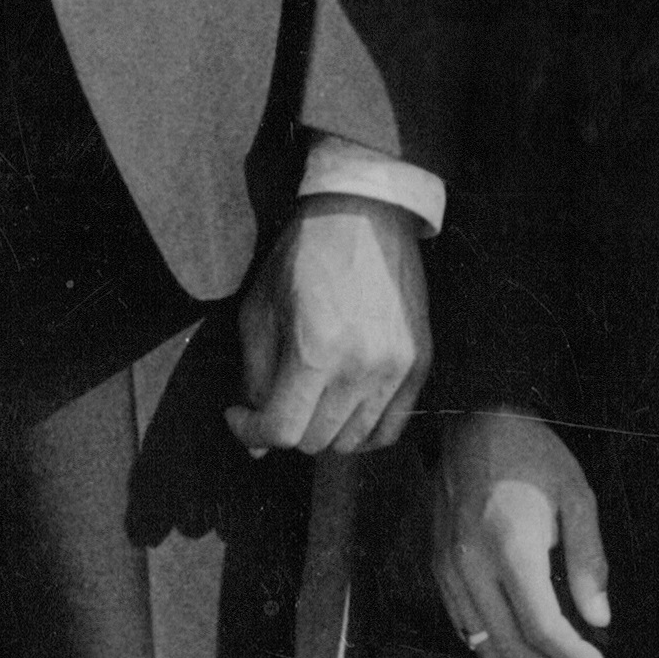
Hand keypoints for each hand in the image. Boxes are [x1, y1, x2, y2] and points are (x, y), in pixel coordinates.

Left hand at [228, 195, 429, 458]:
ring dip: (323, 431)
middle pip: (315, 441)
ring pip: (352, 441)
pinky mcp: (419, 364)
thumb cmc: (304, 257)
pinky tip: (344, 408)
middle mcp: (361, 369)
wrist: (366, 214)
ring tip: (311, 400)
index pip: (282, 431)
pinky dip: (362, 431)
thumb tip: (255, 443)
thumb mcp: (259, 310)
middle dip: (285, 428)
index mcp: (315, 353)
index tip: (239, 415)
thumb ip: (255, 378)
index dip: (251, 432)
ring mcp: (396, 370)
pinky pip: (391, 428)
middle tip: (275, 399)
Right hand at [432, 402, 611, 657]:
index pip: (541, 626)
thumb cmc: (533, 455)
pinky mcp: (436, 564)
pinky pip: (461, 622)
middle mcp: (472, 564)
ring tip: (550, 651)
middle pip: (509, 643)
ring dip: (519, 656)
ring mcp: (448, 567)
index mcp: (511, 547)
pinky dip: (491, 639)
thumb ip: (588, 562)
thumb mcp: (577, 497)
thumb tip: (598, 618)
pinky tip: (516, 629)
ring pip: (481, 641)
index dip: (571, 654)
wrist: (475, 422)